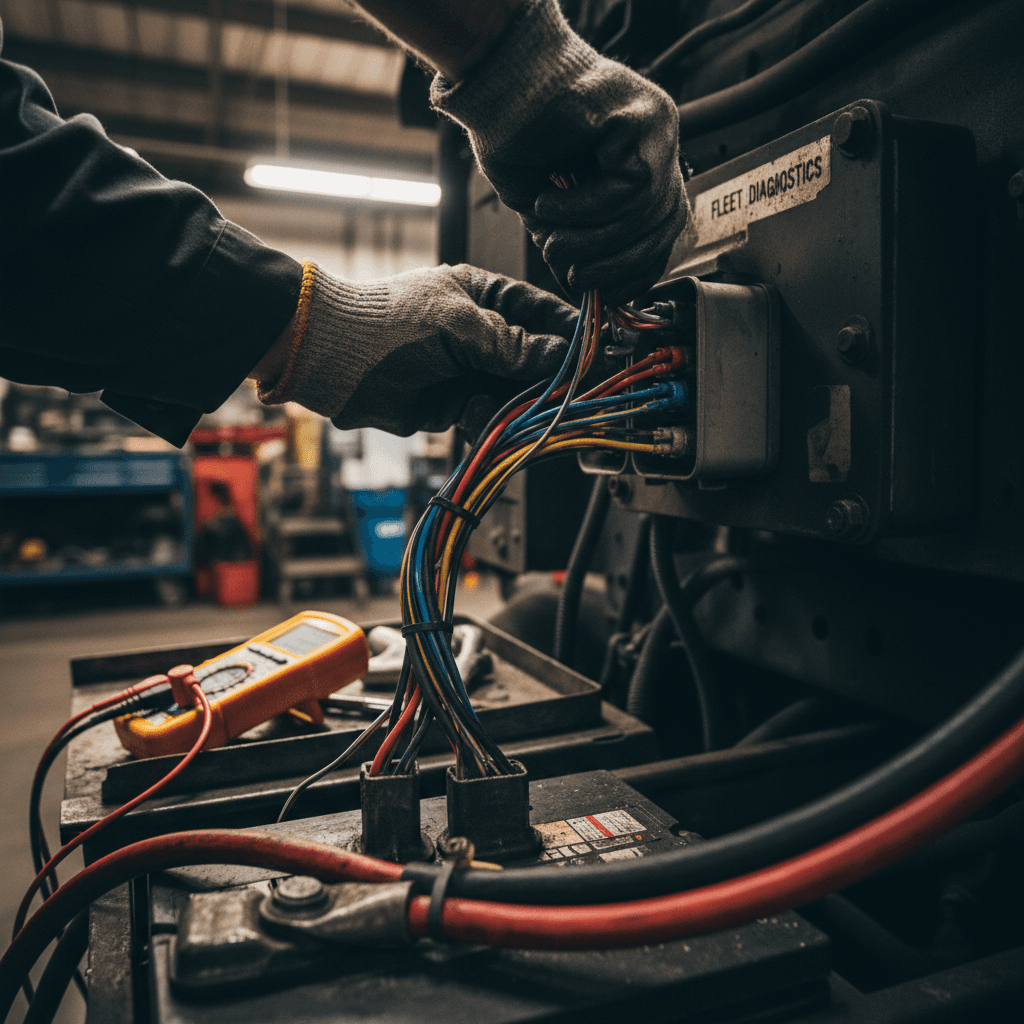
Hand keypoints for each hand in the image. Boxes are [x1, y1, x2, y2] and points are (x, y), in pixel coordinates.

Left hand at [257, 262, 577, 436]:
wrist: (330, 359)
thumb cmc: (385, 324)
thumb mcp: (459, 327)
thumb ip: (512, 345)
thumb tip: (563, 357)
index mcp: (484, 296)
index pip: (543, 314)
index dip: (571, 336)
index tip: (596, 354)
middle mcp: (481, 333)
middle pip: (534, 358)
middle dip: (554, 378)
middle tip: (577, 395)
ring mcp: (468, 369)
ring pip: (516, 392)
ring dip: (528, 406)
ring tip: (543, 416)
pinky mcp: (454, 404)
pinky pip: (490, 415)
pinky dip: (497, 423)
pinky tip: (501, 425)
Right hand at [431, 0, 686, 305]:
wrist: (495, 81)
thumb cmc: (515, 137)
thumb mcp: (553, 208)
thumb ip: (581, 242)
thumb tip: (595, 295)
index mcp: (644, 162)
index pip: (665, 233)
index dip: (638, 272)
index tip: (605, 294)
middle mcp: (658, 143)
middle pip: (662, 229)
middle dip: (612, 264)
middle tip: (564, 266)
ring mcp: (656, 128)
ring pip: (644, 213)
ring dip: (588, 237)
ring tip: (548, 232)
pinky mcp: (643, 118)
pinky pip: (630, 188)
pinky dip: (584, 207)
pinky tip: (550, 200)